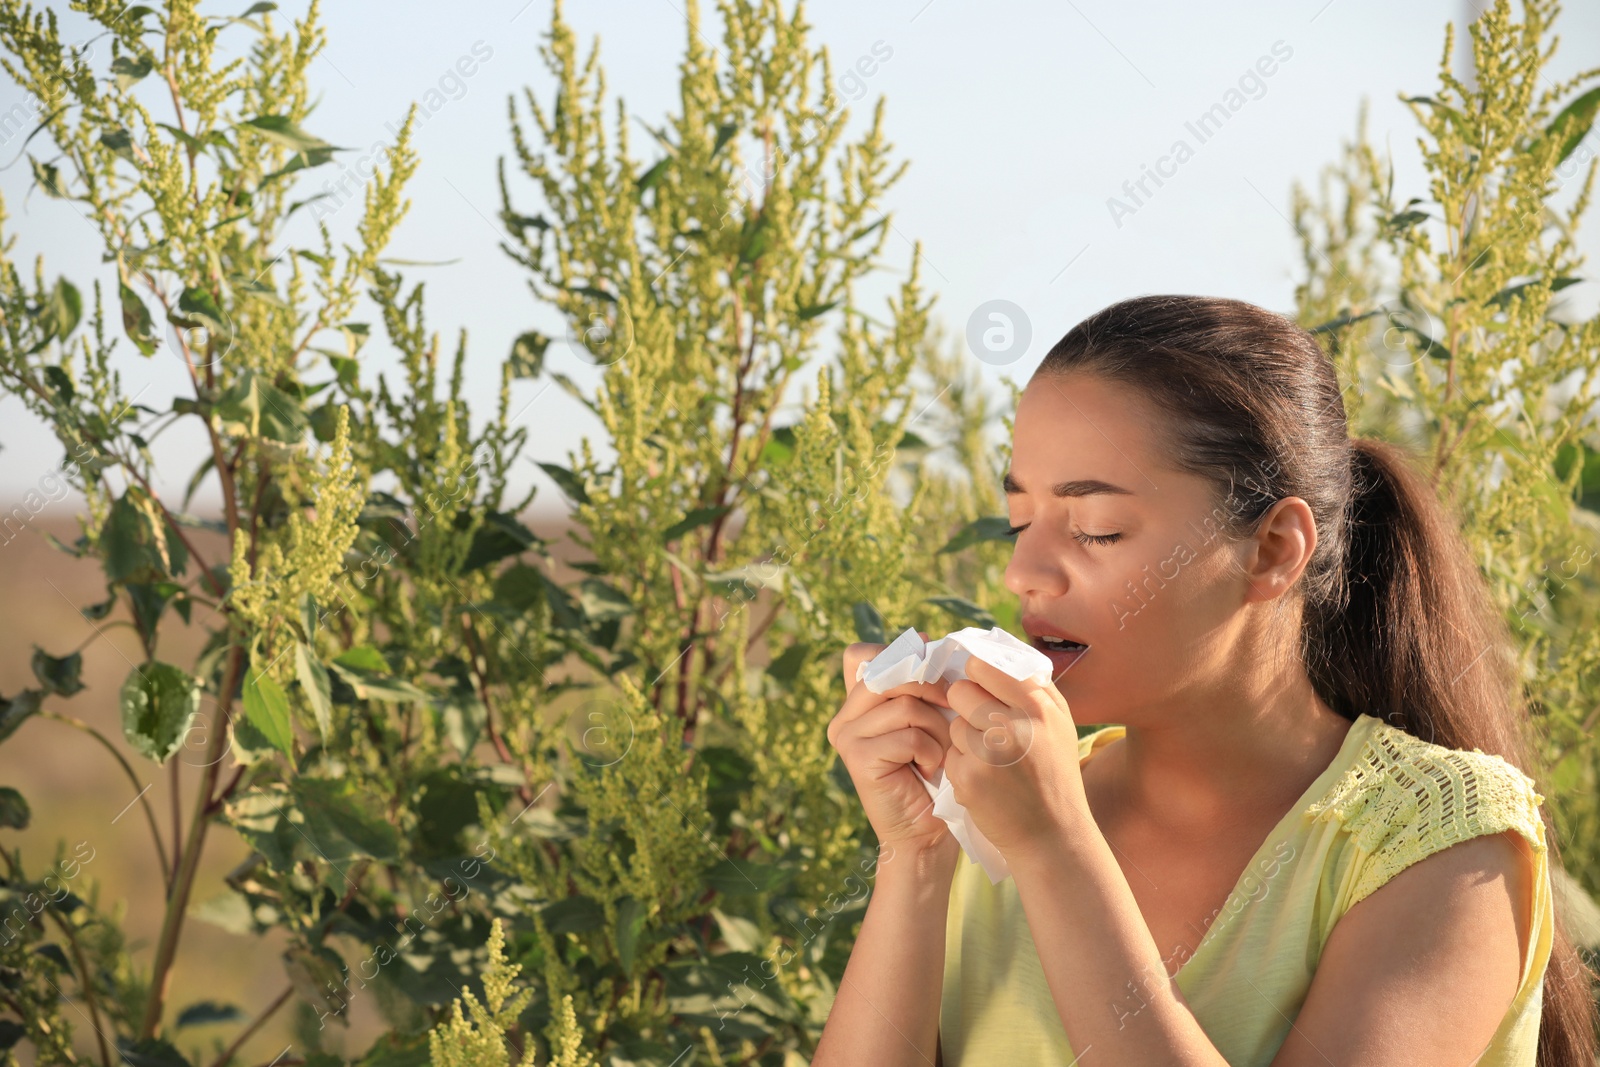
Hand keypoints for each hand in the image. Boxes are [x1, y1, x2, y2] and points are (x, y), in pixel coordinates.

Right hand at [828, 636, 959, 861]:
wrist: (925, 833)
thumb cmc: (935, 774)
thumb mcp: (930, 718)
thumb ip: (921, 682)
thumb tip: (924, 637)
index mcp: (856, 702)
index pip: (865, 654)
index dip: (900, 655)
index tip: (929, 666)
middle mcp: (844, 716)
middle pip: (890, 673)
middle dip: (931, 689)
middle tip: (949, 716)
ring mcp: (846, 736)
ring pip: (904, 703)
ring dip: (936, 728)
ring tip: (939, 752)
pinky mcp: (856, 757)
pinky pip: (906, 734)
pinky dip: (930, 751)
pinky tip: (929, 769)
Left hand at [943, 656, 1091, 861]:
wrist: (1053, 836)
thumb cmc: (1055, 774)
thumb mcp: (1059, 725)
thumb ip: (1034, 687)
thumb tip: (998, 652)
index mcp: (1037, 707)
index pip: (984, 667)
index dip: (975, 674)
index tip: (976, 682)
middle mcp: (1012, 726)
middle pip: (960, 691)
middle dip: (965, 705)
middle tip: (983, 726)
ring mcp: (988, 754)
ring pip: (953, 725)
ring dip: (964, 739)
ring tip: (991, 760)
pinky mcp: (969, 779)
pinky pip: (949, 755)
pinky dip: (961, 767)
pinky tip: (985, 782)